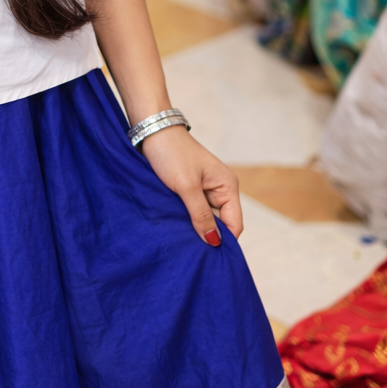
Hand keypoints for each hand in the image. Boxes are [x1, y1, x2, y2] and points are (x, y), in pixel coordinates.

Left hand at [139, 125, 241, 245]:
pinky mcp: (190, 189)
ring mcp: (205, 190)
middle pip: (220, 224)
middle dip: (207, 236)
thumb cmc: (172, 154)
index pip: (234, 224)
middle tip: (190, 250)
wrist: (152, 131)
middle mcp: (220, 189)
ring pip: (205, 219)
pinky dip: (186, 219)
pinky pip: (193, 211)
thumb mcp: (186, 186)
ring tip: (181, 240)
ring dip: (194, 228)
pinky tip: (175, 227)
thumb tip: (214, 242)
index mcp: (228, 186)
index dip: (223, 241)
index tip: (206, 256)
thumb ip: (200, 215)